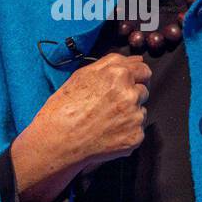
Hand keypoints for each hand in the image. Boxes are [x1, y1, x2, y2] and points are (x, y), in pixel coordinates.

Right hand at [10, 52, 150, 201]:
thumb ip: (112, 63)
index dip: (136, 77)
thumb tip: (136, 60)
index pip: (143, 70)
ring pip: (140, 111)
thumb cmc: (64, 108)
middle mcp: (130, 94)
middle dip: (132, 95)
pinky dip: (126, 132)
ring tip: (105, 121)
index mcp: (118, 74)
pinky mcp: (135, 137)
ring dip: (129, 114)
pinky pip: (137, 130)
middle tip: (111, 105)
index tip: (129, 84)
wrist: (58, 141)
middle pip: (144, 91)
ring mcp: (135, 117)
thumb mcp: (82, 75)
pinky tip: (107, 133)